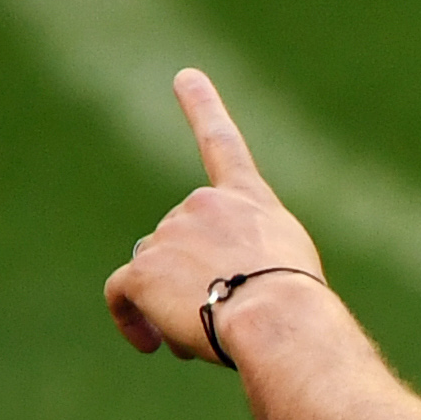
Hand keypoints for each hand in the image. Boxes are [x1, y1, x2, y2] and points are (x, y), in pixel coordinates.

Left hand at [105, 70, 324, 363]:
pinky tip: (150, 343)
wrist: (279, 317)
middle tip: (225, 311)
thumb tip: (206, 295)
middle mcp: (202, 205)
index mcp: (247, 200)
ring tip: (209, 329)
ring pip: (154, 271)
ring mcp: (168, 234)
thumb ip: (246, 260)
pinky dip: (130, 318)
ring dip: (170, 301)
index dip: (203, 107)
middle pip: (178, 241)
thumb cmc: (299, 305)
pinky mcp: (143, 269)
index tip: (185, 75)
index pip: (222, 144)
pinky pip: (121, 294)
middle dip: (191, 275)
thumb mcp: (288, 266)